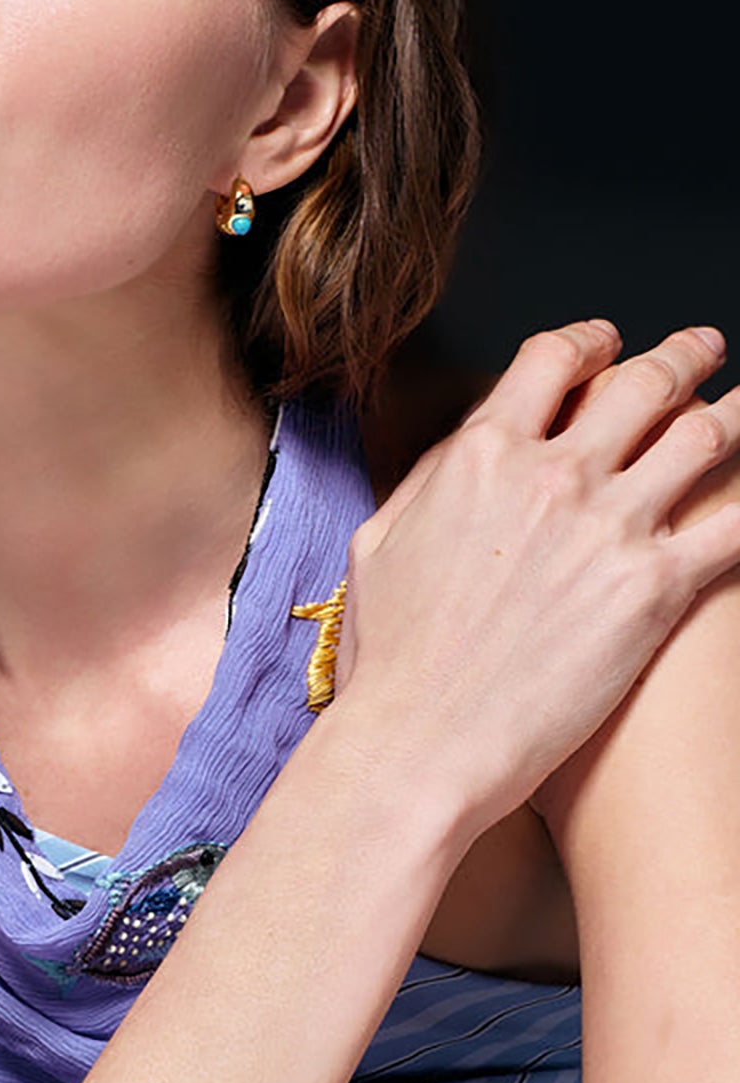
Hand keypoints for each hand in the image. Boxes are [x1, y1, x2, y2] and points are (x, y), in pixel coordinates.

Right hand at [327, 320, 739, 841]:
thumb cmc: (391, 659)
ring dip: (736, 411)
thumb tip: (464, 447)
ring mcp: (611, 527)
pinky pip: (736, 526)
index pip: (551, 361)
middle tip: (704, 348)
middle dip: (684, 356)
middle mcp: (554, 476)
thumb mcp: (379, 542)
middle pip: (642, 383)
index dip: (590, 341)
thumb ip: (427, 479)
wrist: (423, 741)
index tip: (609, 342)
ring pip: (704, 438)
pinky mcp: (656, 588)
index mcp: (481, 455)